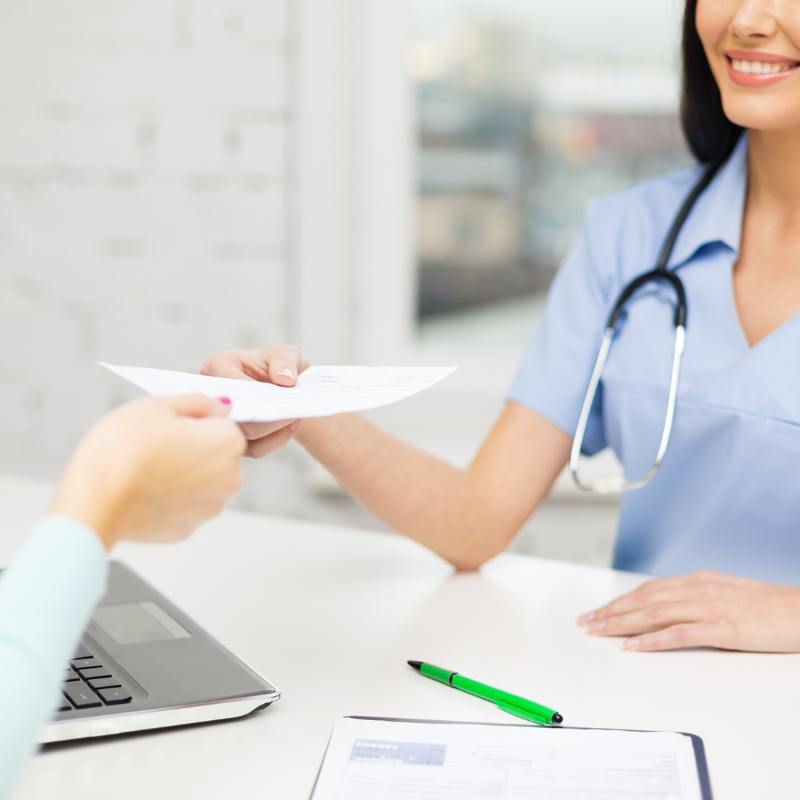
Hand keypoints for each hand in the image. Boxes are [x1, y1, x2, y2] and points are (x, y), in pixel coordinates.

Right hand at [51, 395, 246, 550]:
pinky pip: (181, 505)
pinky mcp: (187, 529)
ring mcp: (210, 508)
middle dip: (190, 447)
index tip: (165, 426)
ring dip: (180, 473)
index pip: (221, 422)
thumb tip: (222, 405)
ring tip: (144, 470)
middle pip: (214, 453)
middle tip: (152, 447)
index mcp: (228, 443)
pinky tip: (142, 492)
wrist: (93, 504)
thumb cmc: (122, 449)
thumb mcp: (156, 406)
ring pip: (199, 480)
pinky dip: (167, 497)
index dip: (191, 420)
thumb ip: (197, 402)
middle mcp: (230, 478)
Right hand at [201, 344, 308, 456]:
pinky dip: (276, 440)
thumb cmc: (279, 366)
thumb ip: (285, 361)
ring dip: (274, 430)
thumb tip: (284, 379)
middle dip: (266, 417)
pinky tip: (291, 426)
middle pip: (233, 417)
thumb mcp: (285, 354)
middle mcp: (212, 395)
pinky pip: (255, 449)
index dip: (252, 392)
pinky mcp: (235, 439)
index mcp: (216, 366)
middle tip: (291, 411)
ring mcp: (221, 420)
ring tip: (294, 416)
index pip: (228, 384)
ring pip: (245, 437)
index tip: (279, 392)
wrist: (285, 388)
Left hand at [578, 570, 799, 652]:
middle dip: (611, 611)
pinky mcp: (722, 628)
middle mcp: (698, 589)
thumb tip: (670, 607)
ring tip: (599, 632)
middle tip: (586, 622)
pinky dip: (651, 640)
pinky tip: (632, 646)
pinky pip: (678, 634)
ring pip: (653, 613)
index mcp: (698, 580)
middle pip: (644, 599)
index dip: (620, 600)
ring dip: (622, 623)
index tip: (599, 611)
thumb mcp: (727, 594)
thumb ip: (698, 598)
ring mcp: (709, 607)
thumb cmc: (769, 607)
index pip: (648, 589)